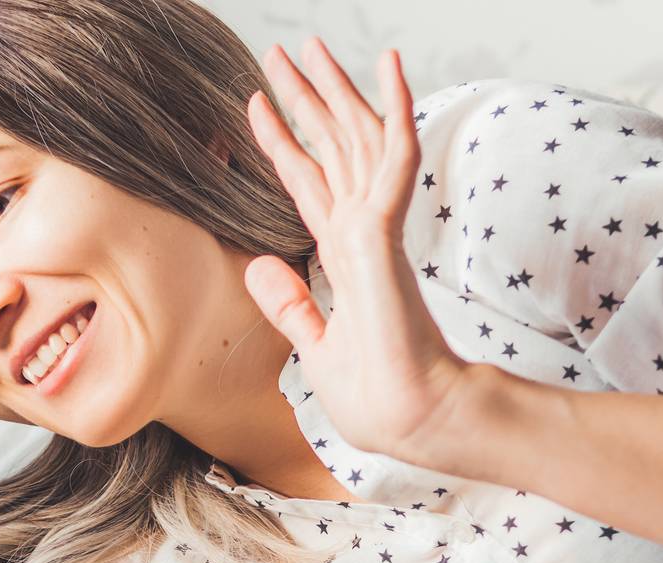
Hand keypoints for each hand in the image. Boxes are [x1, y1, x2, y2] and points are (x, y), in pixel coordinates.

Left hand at [244, 39, 513, 467]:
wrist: (406, 418)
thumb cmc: (373, 395)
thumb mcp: (315, 346)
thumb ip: (290, 303)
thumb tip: (258, 264)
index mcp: (342, 257)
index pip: (306, 185)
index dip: (281, 143)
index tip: (256, 106)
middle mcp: (359, 233)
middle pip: (330, 148)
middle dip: (305, 99)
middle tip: (282, 51)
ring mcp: (376, 229)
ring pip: (357, 139)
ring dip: (337, 89)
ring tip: (314, 46)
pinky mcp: (387, 233)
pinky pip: (395, 159)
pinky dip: (395, 111)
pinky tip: (392, 68)